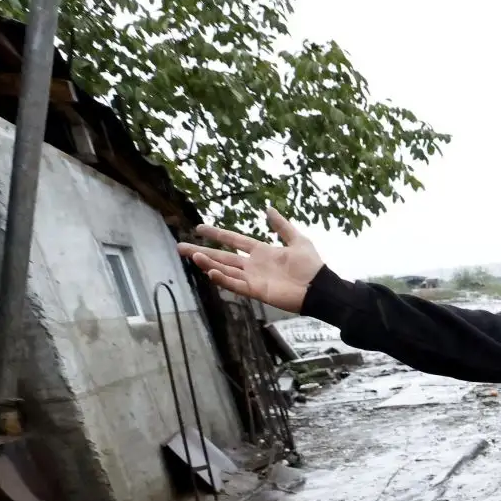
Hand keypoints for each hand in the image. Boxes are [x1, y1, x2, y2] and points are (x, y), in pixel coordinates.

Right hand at [177, 207, 323, 312]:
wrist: (320, 287)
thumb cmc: (312, 265)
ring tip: (193, 257)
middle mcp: (253, 265)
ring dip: (209, 264)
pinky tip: (211, 272)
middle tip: (180, 247)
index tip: (199, 228)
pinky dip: (223, 279)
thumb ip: (282, 226)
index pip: (233, 240)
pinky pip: (236, 285)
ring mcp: (254, 279)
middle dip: (202, 251)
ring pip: (225, 270)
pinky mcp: (257, 292)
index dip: (217, 234)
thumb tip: (268, 209)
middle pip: (223, 256)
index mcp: (261, 252)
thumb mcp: (298, 240)